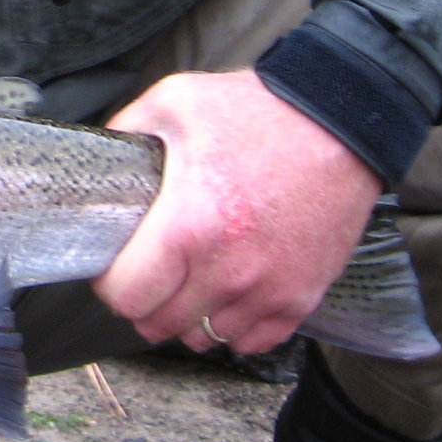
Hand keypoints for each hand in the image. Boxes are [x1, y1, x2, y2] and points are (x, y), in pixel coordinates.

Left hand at [94, 69, 380, 356]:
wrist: (338, 123)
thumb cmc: (257, 112)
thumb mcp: (175, 100)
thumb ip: (127, 130)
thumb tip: (104, 162)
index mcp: (190, 224)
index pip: (128, 295)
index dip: (110, 284)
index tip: (114, 267)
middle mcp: (229, 268)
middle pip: (161, 324)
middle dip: (143, 303)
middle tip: (146, 275)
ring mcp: (269, 289)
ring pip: (204, 337)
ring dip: (187, 317)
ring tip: (185, 284)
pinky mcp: (301, 297)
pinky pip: (253, 341)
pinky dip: (233, 327)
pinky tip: (224, 297)